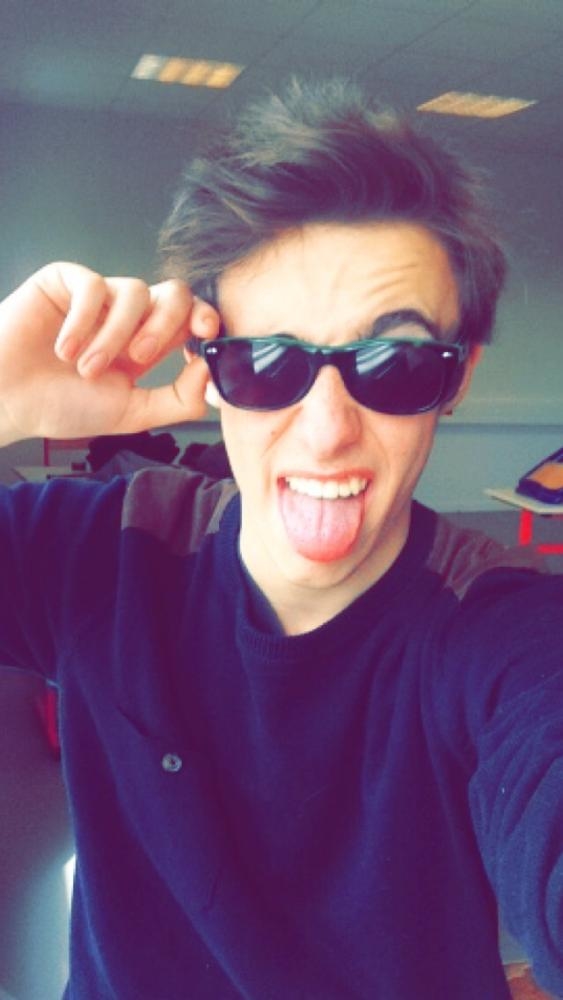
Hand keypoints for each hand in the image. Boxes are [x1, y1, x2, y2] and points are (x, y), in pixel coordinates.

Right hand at [0, 262, 219, 445]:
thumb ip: (177, 399)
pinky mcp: (66, 281)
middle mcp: (127, 316)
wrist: (6, 400)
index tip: (207, 336)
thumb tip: (212, 372)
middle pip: (174, 293)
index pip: (191, 318)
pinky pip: (93, 286)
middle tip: (139, 356)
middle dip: (165, 325)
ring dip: (113, 336)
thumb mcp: (131, 413)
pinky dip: (82, 321)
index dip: (206, 319)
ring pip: (134, 292)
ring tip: (85, 367)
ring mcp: (98, 296)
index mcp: (147, 343)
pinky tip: (63, 348)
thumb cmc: (61, 405)